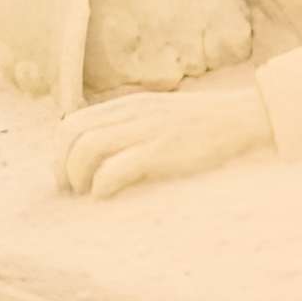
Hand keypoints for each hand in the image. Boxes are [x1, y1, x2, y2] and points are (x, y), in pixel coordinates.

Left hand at [57, 86, 275, 198]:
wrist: (241, 118)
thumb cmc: (202, 125)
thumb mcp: (159, 114)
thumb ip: (132, 125)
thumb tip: (101, 153)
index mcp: (129, 105)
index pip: (73, 122)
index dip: (60, 151)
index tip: (67, 174)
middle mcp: (132, 112)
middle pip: (72, 133)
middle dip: (61, 164)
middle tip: (69, 188)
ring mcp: (146, 130)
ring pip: (87, 147)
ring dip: (77, 175)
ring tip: (86, 192)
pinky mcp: (160, 150)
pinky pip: (115, 168)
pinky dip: (102, 185)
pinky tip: (107, 195)